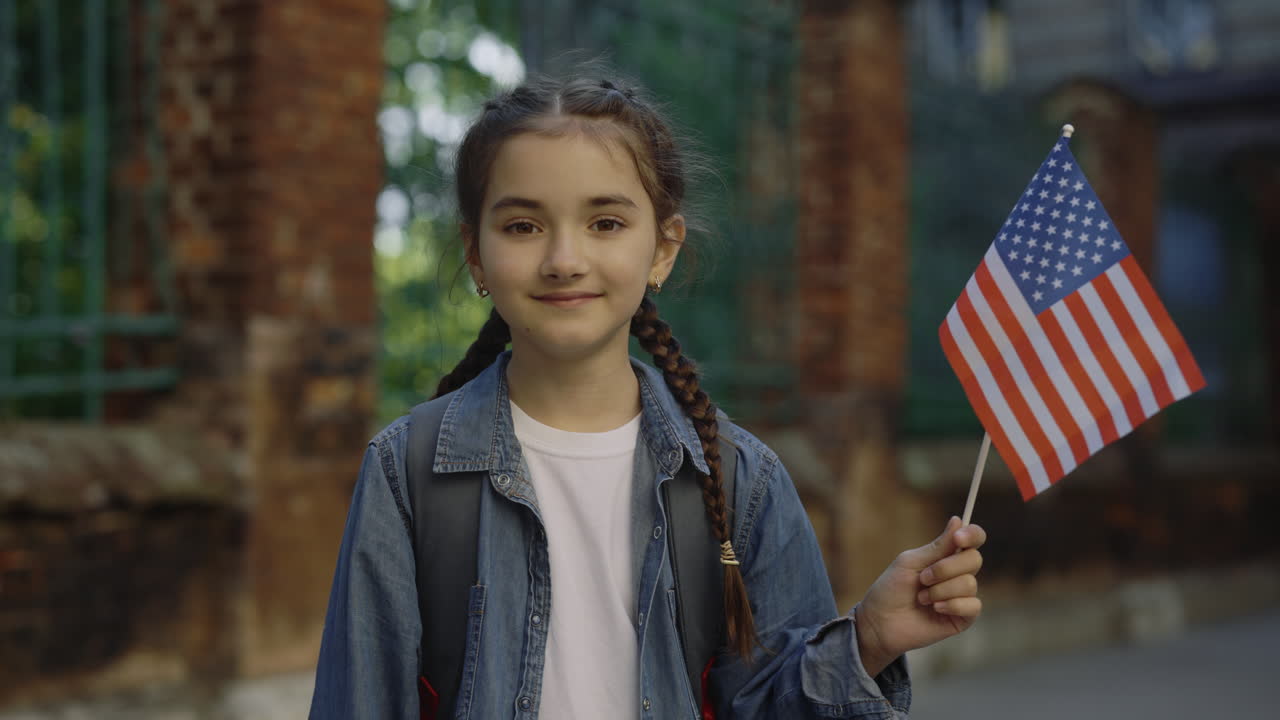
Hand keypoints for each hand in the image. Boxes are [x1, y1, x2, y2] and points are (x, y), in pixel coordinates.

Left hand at [854, 516, 986, 675]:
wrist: (880, 622)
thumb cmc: (891, 589)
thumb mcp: (911, 562)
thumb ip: (938, 546)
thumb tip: (958, 520)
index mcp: (946, 556)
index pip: (973, 539)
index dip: (972, 535)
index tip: (958, 538)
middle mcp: (957, 574)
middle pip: (974, 559)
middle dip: (946, 568)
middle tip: (923, 578)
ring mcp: (961, 596)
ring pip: (970, 583)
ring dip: (941, 590)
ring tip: (921, 598)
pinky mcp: (963, 617)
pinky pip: (973, 605)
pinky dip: (952, 604)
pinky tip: (935, 609)